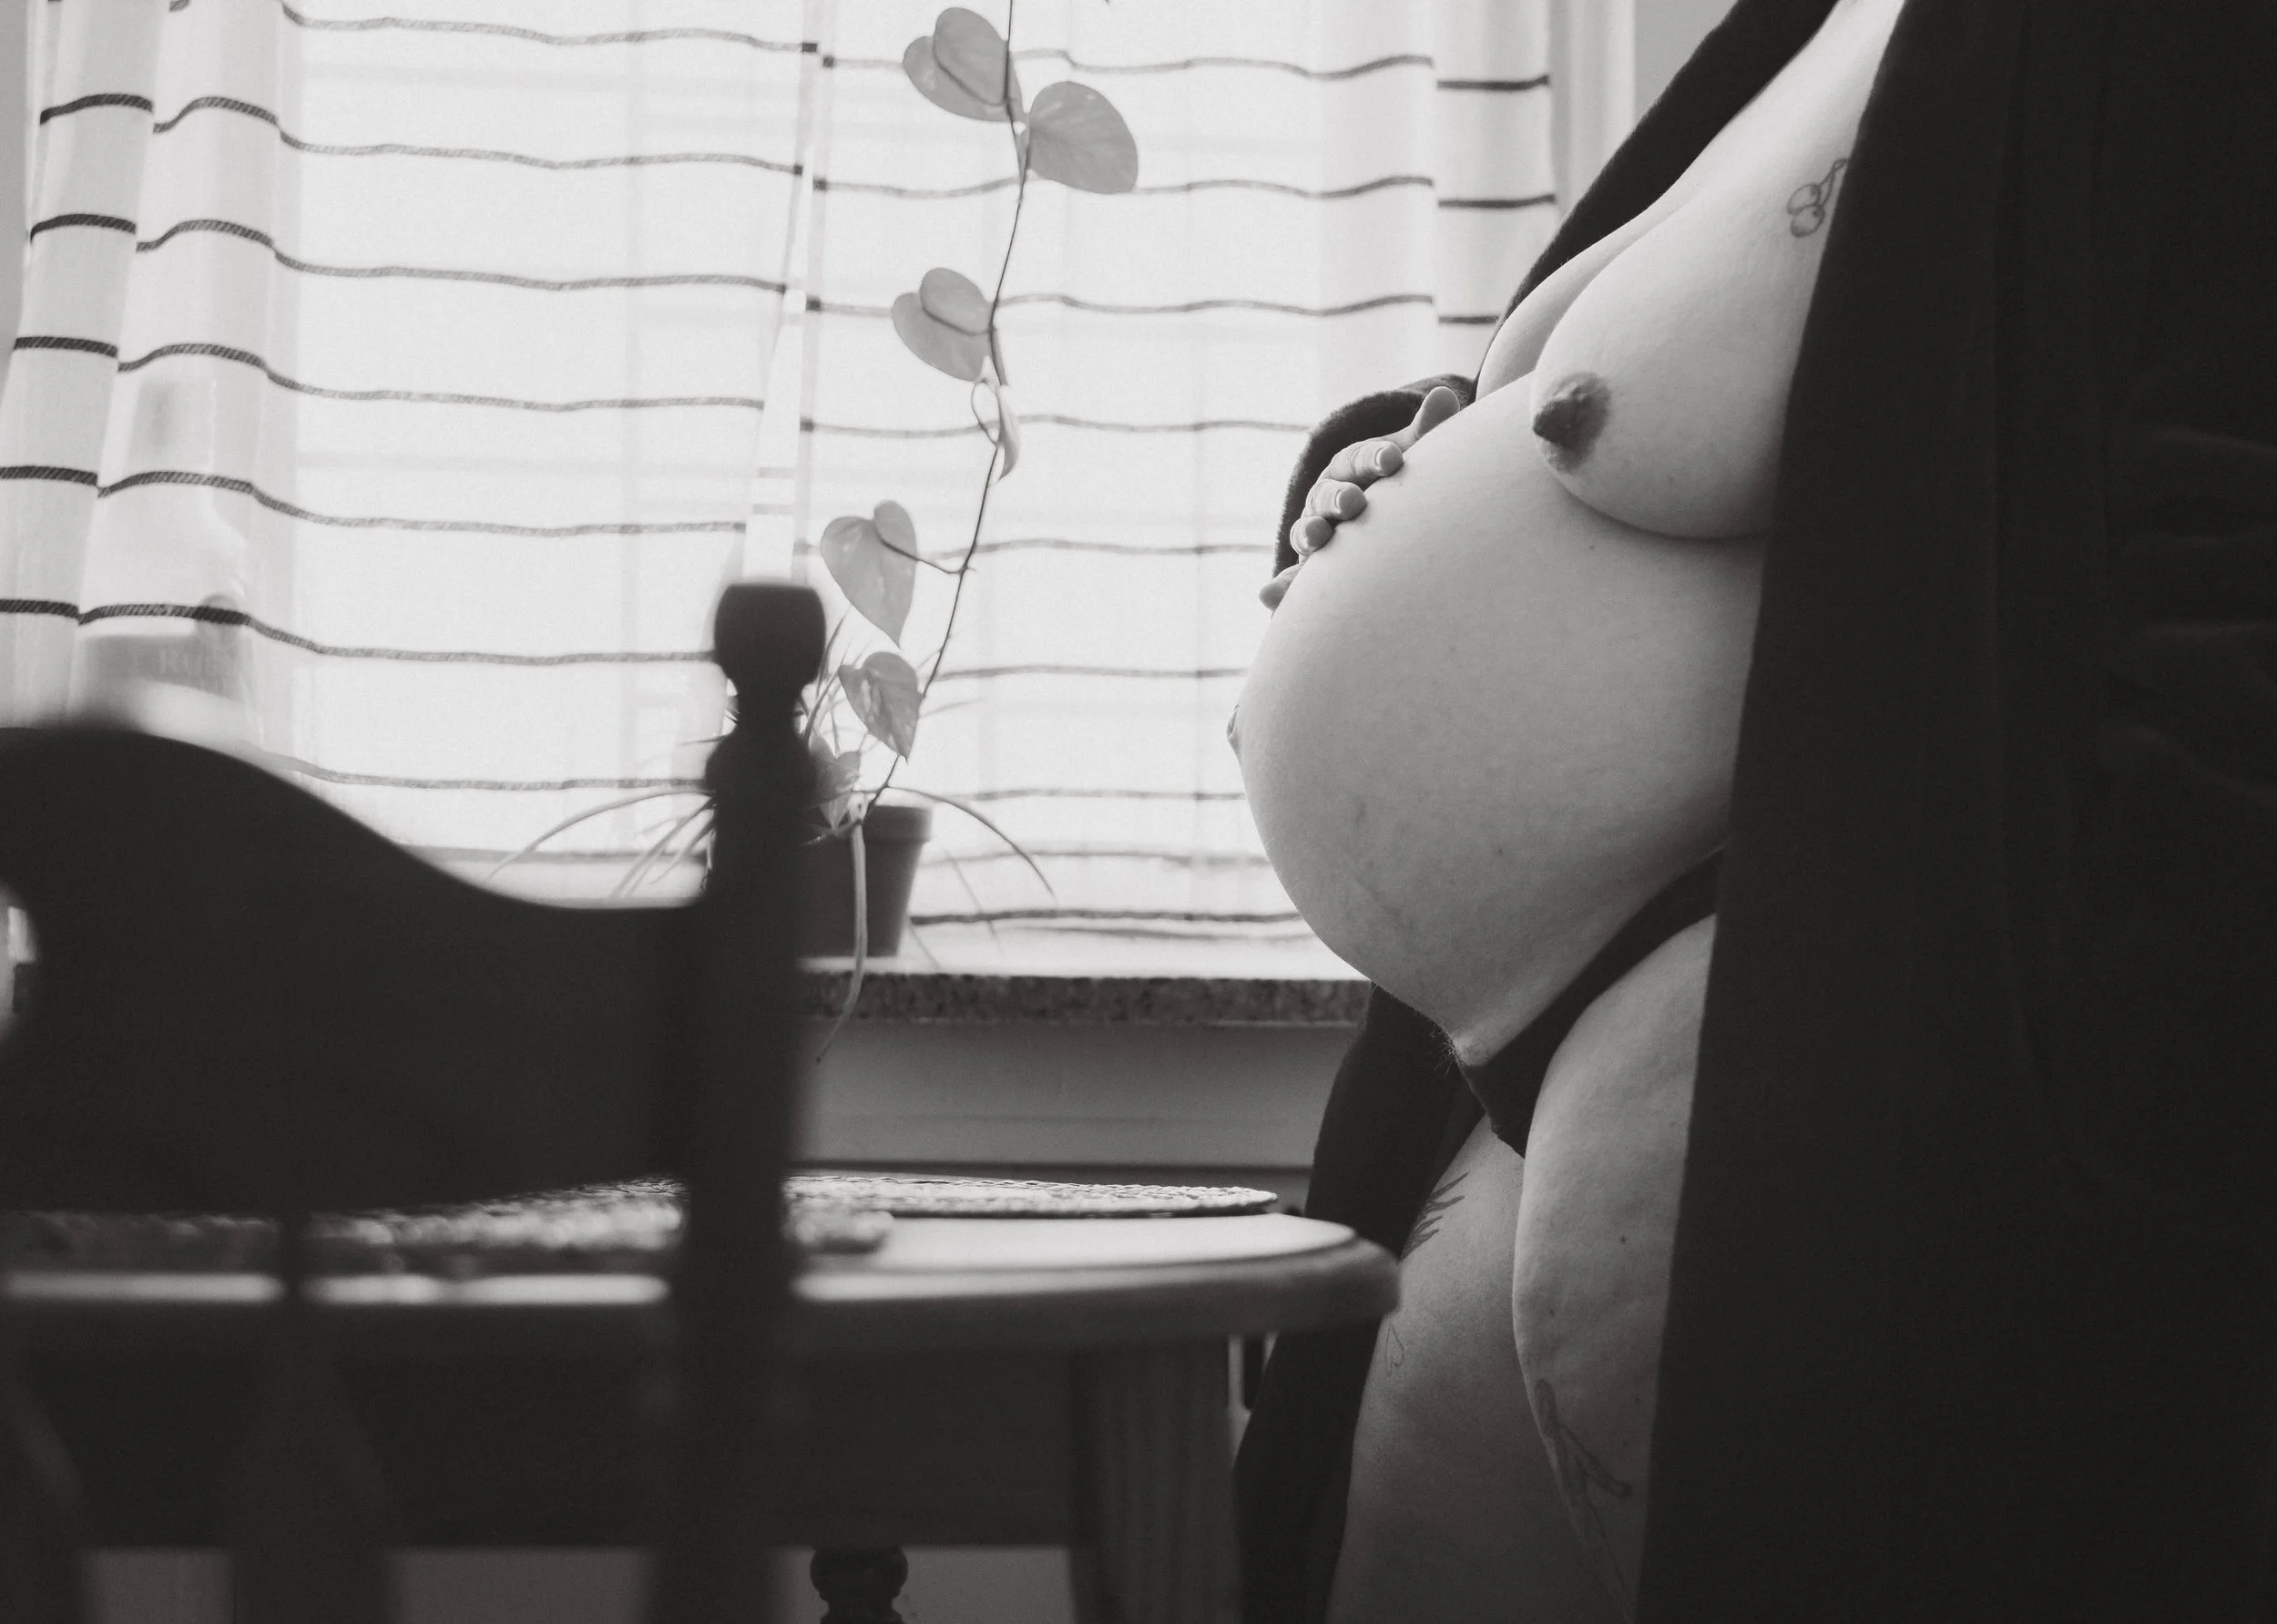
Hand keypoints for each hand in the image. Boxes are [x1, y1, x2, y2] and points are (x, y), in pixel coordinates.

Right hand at [1262, 384, 1463, 608]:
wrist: (1380, 515)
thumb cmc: (1397, 482)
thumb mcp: (1410, 457)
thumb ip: (1426, 431)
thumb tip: (1445, 396)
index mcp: (1350, 466)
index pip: (1361, 459)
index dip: (1375, 459)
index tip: (1394, 459)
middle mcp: (1327, 496)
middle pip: (1330, 495)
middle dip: (1341, 498)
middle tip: (1355, 502)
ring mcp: (1317, 531)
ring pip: (1308, 532)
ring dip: (1310, 534)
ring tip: (1316, 537)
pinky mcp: (1311, 570)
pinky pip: (1297, 580)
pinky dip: (1283, 588)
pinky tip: (1268, 598)